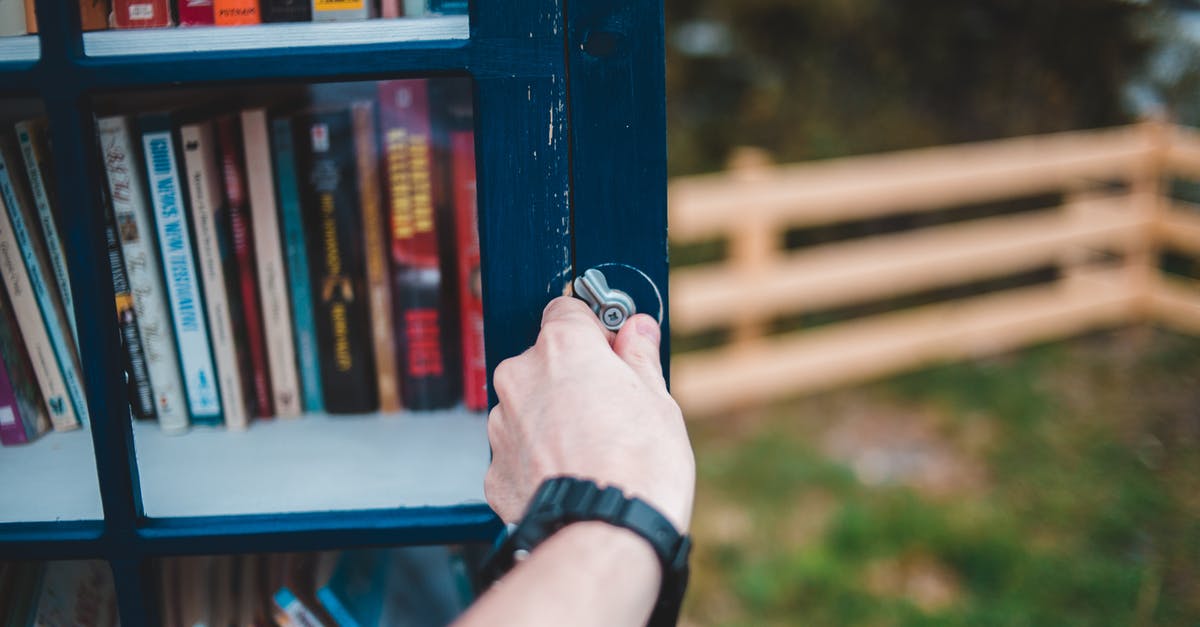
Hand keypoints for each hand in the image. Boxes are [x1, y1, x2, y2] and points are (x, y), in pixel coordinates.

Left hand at [484, 296, 694, 532]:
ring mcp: (501, 425)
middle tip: (609, 410)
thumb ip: (639, 357)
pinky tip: (569, 478)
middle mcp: (521, 377)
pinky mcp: (494, 470)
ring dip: (551, 420)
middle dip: (571, 379)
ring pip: (527, 408)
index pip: (567, 310)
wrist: (606, 532)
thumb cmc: (640, 465)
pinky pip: (517, 453)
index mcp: (562, 347)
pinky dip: (537, 461)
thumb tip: (638, 330)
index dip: (593, 331)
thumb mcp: (657, 400)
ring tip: (591, 453)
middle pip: (544, 362)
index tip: (612, 350)